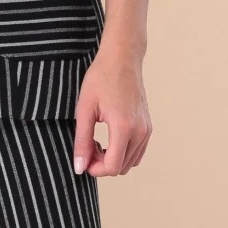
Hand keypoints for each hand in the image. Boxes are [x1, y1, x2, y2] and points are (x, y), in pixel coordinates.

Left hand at [73, 39, 151, 176]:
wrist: (122, 58)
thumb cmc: (101, 78)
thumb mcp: (84, 110)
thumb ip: (82, 141)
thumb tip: (79, 167)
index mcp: (124, 127)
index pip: (112, 167)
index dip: (95, 169)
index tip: (83, 158)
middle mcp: (140, 131)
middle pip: (121, 167)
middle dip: (101, 164)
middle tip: (87, 147)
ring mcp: (146, 129)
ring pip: (130, 162)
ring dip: (112, 159)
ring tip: (97, 142)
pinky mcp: (148, 126)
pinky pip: (137, 151)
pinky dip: (122, 152)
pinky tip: (109, 138)